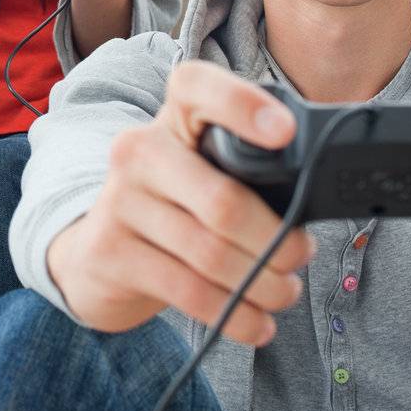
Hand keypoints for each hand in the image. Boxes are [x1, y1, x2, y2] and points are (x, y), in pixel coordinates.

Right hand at [46, 61, 313, 341]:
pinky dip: (235, 314)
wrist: (96, 254)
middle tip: (301, 256)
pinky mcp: (110, 252)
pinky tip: (257, 324)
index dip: (241, 104)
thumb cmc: (173, 209)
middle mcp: (138, 149)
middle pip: (224, 201)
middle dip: (277, 241)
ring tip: (283, 293)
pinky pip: (189, 291)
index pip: (198, 87)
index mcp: (172, 119)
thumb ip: (246, 170)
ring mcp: (119, 201)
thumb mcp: (202, 172)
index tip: (285, 133)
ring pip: (211, 253)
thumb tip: (314, 202)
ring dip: (263, 284)